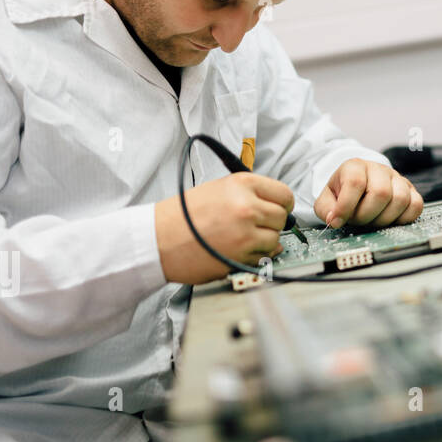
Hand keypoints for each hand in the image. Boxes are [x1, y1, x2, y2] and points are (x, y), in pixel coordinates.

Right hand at [154, 172, 294, 283]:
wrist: (157, 239)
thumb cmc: (181, 215)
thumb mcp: (218, 188)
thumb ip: (248, 193)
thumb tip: (273, 205)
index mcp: (243, 184)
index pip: (284, 194)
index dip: (282, 204)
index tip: (278, 209)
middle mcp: (247, 206)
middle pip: (282, 217)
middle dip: (272, 223)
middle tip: (255, 226)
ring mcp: (246, 233)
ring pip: (275, 239)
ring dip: (264, 241)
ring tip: (241, 239)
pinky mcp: (241, 256)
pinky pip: (263, 257)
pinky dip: (256, 256)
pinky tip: (238, 250)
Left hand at [315, 158, 422, 230]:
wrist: (357, 183)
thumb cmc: (342, 192)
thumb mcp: (326, 198)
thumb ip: (325, 209)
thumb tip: (335, 219)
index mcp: (355, 166)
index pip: (355, 183)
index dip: (346, 206)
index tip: (338, 221)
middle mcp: (379, 169)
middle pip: (381, 193)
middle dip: (366, 215)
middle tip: (357, 220)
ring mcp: (397, 179)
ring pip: (400, 199)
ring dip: (384, 219)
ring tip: (372, 220)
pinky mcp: (411, 190)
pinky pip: (416, 205)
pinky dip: (403, 218)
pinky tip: (389, 220)